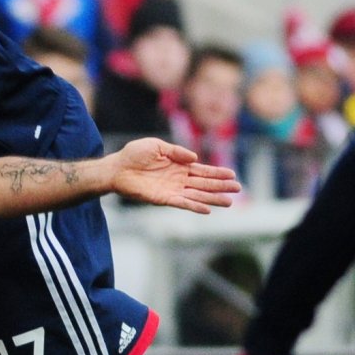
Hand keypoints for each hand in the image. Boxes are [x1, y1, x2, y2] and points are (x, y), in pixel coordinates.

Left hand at [108, 138, 240, 212]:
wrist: (116, 168)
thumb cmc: (133, 155)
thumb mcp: (157, 146)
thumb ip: (176, 151)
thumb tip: (194, 158)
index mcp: (178, 166)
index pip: (202, 171)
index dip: (217, 173)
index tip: (232, 175)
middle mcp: (178, 179)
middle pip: (204, 184)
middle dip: (220, 186)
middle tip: (238, 189)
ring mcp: (171, 189)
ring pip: (196, 195)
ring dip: (212, 198)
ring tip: (229, 202)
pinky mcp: (162, 198)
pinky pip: (181, 203)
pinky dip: (194, 206)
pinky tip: (207, 209)